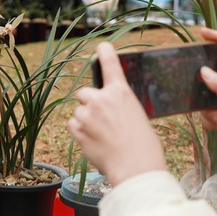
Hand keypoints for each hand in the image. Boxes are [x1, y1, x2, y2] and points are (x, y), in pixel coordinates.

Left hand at [68, 42, 166, 185]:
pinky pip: (73, 125)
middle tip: (101, 119)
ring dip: (86, 120)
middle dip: (89, 103)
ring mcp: (88, 114)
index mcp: (121, 92)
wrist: (136, 168)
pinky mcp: (78, 130)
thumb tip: (110, 112)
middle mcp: (102, 99)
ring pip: (79, 111)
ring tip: (102, 136)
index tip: (102, 47)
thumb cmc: (144, 146)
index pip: (110, 65)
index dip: (104, 53)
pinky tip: (94, 142)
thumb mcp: (137, 117)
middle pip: (85, 93)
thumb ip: (120, 107)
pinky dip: (80, 132)